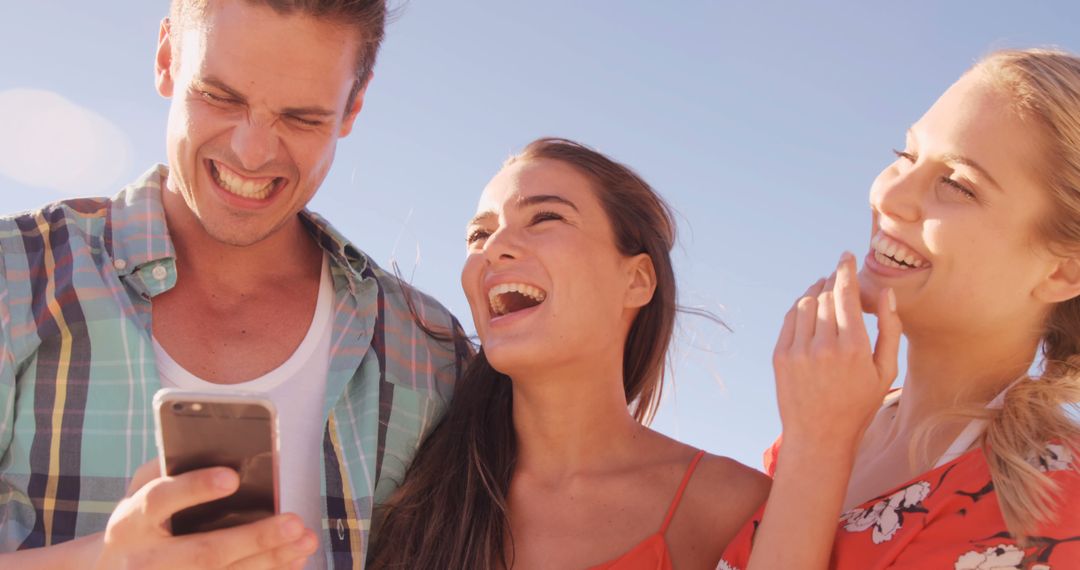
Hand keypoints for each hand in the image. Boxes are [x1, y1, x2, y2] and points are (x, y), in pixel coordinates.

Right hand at [94, 459, 316, 569]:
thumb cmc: (144, 518)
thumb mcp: (144, 488)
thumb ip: (173, 468)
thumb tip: (227, 452)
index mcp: (131, 520)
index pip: (162, 499)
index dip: (196, 488)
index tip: (233, 477)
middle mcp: (144, 559)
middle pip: (203, 552)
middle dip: (253, 538)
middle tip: (294, 522)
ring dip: (270, 560)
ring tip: (305, 540)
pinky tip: (291, 561)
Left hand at [772, 252, 901, 453]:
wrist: (819, 435)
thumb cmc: (859, 404)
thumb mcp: (885, 371)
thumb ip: (889, 329)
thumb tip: (886, 294)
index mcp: (855, 348)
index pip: (846, 294)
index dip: (845, 270)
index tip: (845, 256)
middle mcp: (824, 346)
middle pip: (826, 296)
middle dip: (833, 282)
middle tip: (839, 279)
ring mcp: (798, 350)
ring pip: (806, 304)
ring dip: (816, 291)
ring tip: (824, 289)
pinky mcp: (780, 356)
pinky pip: (790, 318)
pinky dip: (800, 306)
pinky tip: (809, 306)